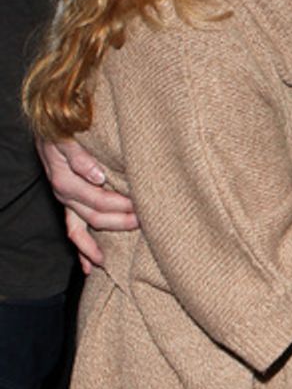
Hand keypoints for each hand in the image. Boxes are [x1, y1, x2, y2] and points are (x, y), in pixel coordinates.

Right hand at [36, 137, 137, 268]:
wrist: (49, 123)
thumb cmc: (63, 127)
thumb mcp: (67, 136)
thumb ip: (80, 156)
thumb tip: (97, 176)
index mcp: (66, 179)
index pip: (98, 198)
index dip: (121, 204)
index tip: (143, 204)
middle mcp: (65, 193)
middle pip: (94, 216)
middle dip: (120, 221)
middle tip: (145, 221)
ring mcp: (67, 200)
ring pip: (84, 227)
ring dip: (104, 239)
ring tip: (124, 248)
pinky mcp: (70, 202)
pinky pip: (74, 230)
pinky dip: (83, 249)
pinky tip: (93, 266)